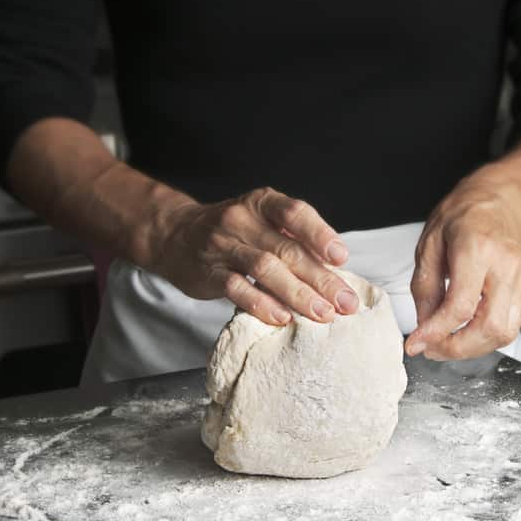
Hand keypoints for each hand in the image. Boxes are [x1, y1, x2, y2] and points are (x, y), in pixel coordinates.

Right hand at [149, 187, 359, 325]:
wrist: (175, 235)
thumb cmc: (233, 233)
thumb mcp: (261, 222)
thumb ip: (293, 240)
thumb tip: (336, 272)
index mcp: (262, 203)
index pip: (295, 213)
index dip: (320, 234)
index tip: (341, 258)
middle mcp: (242, 220)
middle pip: (287, 249)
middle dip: (320, 278)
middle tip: (345, 302)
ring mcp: (223, 245)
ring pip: (265, 268)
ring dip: (297, 293)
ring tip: (322, 313)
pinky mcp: (208, 272)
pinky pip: (237, 288)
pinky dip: (262, 303)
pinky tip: (282, 317)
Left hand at [405, 180, 520, 360]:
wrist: (501, 203)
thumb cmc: (464, 218)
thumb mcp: (429, 244)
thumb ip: (425, 288)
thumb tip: (424, 326)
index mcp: (477, 249)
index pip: (460, 306)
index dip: (436, 332)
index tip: (417, 344)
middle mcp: (506, 266)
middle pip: (489, 327)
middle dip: (457, 349)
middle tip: (432, 349)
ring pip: (504, 333)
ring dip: (472, 348)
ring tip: (447, 342)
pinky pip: (511, 326)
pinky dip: (486, 337)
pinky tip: (467, 329)